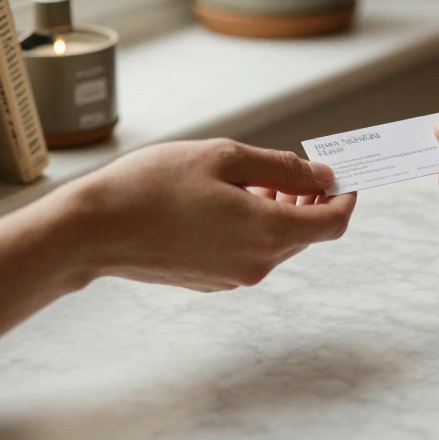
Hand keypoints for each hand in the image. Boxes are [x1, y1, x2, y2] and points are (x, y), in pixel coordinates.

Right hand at [54, 139, 354, 291]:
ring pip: (277, 242)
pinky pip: (249, 251)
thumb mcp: (224, 158)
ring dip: (278, 211)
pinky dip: (253, 226)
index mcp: (267, 234)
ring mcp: (233, 277)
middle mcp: (257, 265)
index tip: (342, 173)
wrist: (93, 230)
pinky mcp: (210, 280)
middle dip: (309, 200)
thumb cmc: (153, 185)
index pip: (332, 223)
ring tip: (251, 178)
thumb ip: (282, 168)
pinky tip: (226, 200)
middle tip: (294, 167)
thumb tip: (323, 177)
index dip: (345, 196)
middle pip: (306, 233)